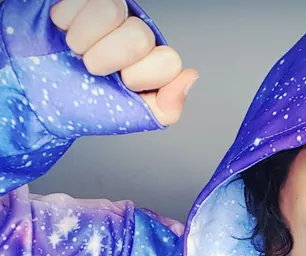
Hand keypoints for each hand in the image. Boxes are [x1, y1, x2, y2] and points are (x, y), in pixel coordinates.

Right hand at [50, 0, 197, 125]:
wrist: (39, 96)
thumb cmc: (85, 107)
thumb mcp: (134, 118)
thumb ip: (168, 106)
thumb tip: (190, 77)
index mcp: (152, 63)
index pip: (168, 60)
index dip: (141, 76)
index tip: (124, 85)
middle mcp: (135, 34)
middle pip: (138, 36)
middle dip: (107, 60)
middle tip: (93, 70)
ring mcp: (111, 14)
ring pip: (111, 7)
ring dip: (85, 38)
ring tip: (76, 49)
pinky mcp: (83, 0)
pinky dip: (67, 18)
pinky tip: (64, 30)